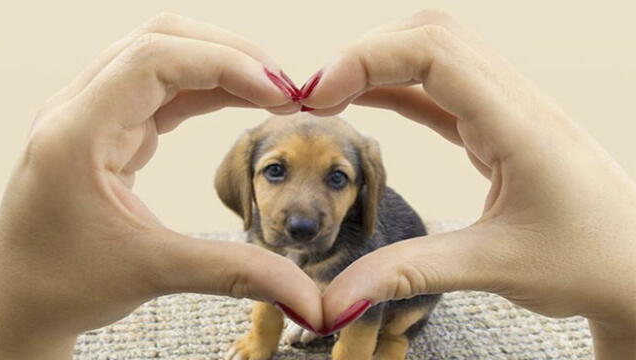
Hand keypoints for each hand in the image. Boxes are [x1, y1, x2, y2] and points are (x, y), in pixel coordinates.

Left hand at [0, 13, 321, 358]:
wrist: (19, 299)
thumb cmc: (64, 284)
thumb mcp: (153, 272)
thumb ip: (234, 271)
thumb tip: (306, 296)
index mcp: (77, 132)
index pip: (154, 59)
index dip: (224, 64)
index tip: (277, 93)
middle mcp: (79, 109)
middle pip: (160, 40)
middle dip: (230, 55)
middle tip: (284, 88)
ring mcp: (92, 114)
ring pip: (163, 57)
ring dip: (221, 67)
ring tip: (272, 93)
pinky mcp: (107, 128)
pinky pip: (162, 88)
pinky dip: (207, 88)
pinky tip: (240, 101)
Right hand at [301, 10, 635, 357]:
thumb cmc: (589, 264)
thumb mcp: (495, 267)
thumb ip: (408, 274)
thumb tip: (332, 301)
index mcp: (520, 125)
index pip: (436, 53)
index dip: (367, 58)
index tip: (318, 94)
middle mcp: (515, 104)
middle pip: (433, 36)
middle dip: (365, 53)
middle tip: (316, 94)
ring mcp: (508, 112)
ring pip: (436, 55)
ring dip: (379, 65)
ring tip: (330, 96)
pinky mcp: (499, 129)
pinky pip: (441, 91)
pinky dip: (397, 89)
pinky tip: (366, 102)